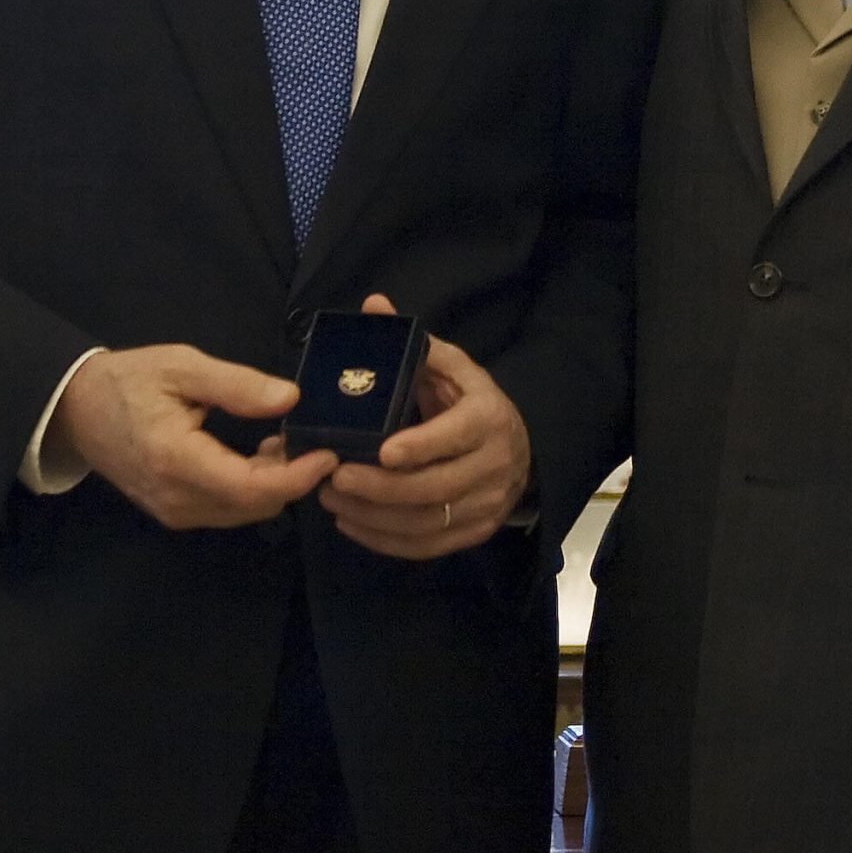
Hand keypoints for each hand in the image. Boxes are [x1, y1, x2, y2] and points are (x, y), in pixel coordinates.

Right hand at [46, 344, 334, 530]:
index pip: (252, 488)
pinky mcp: (173, 513)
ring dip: (274, 485)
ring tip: (285, 442)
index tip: (328, 452)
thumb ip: (237, 385)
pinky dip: (253, 490)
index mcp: (177, 460)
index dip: (298, 476)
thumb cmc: (129, 380)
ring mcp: (173, 511)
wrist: (76, 409)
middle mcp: (177, 498)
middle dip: (292, 479)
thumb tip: (290, 399)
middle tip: (311, 439)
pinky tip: (259, 455)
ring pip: (244, 513)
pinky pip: (227, 511)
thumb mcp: (183, 366)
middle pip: (255, 506)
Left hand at [318, 294, 531, 558]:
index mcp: (488, 420)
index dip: (420, 446)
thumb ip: (415, 344)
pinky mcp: (473, 534)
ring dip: (373, 516)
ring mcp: (485, 506)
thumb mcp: (453, 368)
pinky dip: (384, 540)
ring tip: (331, 499)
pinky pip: (426, 546)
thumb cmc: (471, 404)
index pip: (455, 437)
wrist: (520, 451)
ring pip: (426, 522)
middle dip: (381, 488)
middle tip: (336, 478)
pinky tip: (351, 523)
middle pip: (434, 487)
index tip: (381, 450)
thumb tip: (374, 305)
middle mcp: (493, 467)